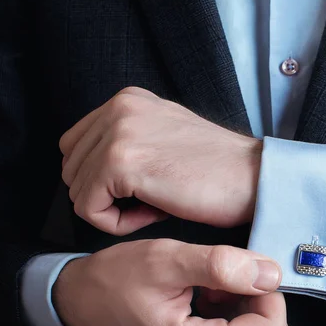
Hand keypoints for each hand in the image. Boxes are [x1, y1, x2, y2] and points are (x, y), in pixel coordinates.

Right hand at [53, 239, 288, 325]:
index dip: (267, 295)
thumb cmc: (114, 281)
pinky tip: (209, 306)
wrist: (76, 308)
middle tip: (225, 282)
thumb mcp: (166, 260)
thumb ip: (223, 266)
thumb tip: (271, 275)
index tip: (242, 273)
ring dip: (248, 318)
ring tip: (213, 292)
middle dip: (259, 306)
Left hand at [59, 87, 261, 234]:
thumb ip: (131, 142)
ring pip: (78, 190)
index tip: (143, 190)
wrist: (253, 179)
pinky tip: (153, 215)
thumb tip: (96, 172)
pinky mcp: (121, 162)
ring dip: (113, 210)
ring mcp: (118, 133)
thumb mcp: (168, 138)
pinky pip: (89, 208)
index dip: (103, 180)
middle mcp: (118, 108)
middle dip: (105, 196)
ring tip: (154, 208)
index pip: (77, 146)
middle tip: (149, 202)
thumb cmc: (219, 171)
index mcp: (128, 101)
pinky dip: (116, 223)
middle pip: (72, 169)